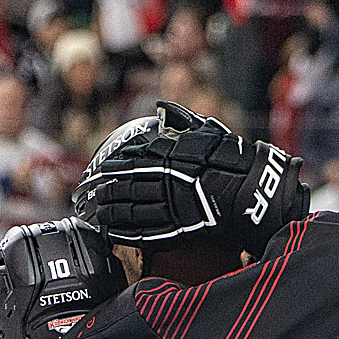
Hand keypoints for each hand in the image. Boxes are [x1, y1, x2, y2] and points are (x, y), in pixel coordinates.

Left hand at [74, 109, 308, 258]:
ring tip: (93, 211)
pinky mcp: (177, 228)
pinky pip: (144, 231)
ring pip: (129, 208)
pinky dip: (124, 231)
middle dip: (101, 190)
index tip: (96, 170)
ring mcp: (169, 205)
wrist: (253, 190)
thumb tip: (163, 107)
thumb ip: (181, 121)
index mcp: (168, 155)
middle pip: (123, 185)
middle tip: (84, 194)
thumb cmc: (232, 159)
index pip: (129, 160)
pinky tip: (110, 231)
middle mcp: (164, 179)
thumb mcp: (207, 131)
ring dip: (107, 210)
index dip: (109, 167)